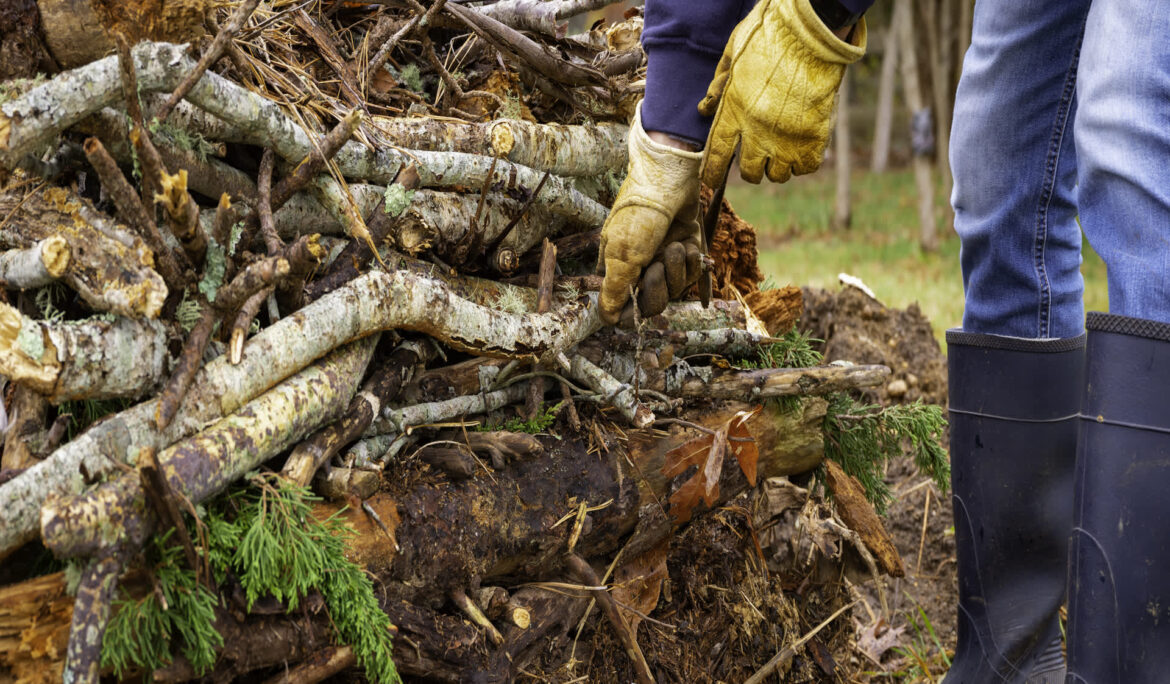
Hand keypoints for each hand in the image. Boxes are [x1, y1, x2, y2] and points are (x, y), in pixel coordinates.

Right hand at [597, 104, 704, 324]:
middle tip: (656, 265)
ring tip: (674, 246)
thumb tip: (607, 320)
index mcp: (618, 270)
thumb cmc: (639, 215)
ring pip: (675, 290)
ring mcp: (665, 261)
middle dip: (658, 287)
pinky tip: (687, 243)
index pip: (625, 308)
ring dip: (677, 269)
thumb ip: (614, 291)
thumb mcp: (622, 255)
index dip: (633, 310)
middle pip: (652, 304)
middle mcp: (641, 269)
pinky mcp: (687, 253)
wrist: (670, 180)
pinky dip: (692, 261)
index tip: (638, 304)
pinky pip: (693, 275)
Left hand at [698, 0, 865, 187]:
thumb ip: (718, 85)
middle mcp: (758, 131)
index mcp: (734, 111)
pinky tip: (799, 150)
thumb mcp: (734, 54)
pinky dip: (801, 163)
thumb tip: (704, 109)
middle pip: (748, 171)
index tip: (711, 181)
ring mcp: (787, 137)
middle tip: (754, 157)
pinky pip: (805, 167)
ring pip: (777, 175)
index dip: (712, 172)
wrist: (813, 32)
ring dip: (775, 167)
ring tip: (778, 152)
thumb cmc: (770, 37)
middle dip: (748, 169)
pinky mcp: (814, 137)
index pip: (717, 154)